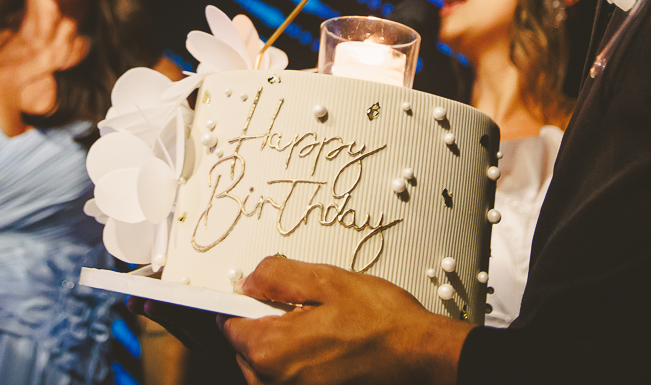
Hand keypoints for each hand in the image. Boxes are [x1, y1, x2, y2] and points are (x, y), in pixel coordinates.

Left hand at [219, 257, 473, 384]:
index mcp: (273, 351)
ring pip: (266, 366)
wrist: (422, 355)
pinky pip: (288, 378)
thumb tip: (248, 280)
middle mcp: (279, 382)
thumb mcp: (325, 280)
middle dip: (262, 323)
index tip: (254, 292)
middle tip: (298, 306)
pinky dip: (297, 361)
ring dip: (280, 343)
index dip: (241, 301)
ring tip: (317, 325)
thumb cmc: (383, 321)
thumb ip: (275, 276)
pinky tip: (325, 345)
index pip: (229, 325)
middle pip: (246, 347)